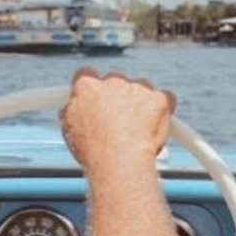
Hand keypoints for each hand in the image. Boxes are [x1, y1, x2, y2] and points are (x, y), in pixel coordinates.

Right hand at [61, 68, 175, 174]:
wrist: (121, 161)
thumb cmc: (94, 152)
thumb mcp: (70, 132)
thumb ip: (72, 112)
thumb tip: (72, 106)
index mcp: (87, 88)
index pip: (86, 75)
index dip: (90, 87)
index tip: (94, 97)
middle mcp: (113, 81)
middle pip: (115, 81)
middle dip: (116, 96)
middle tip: (117, 120)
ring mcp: (138, 87)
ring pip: (140, 88)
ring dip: (139, 102)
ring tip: (133, 130)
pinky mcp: (159, 97)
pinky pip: (164, 97)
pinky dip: (162, 109)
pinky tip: (153, 126)